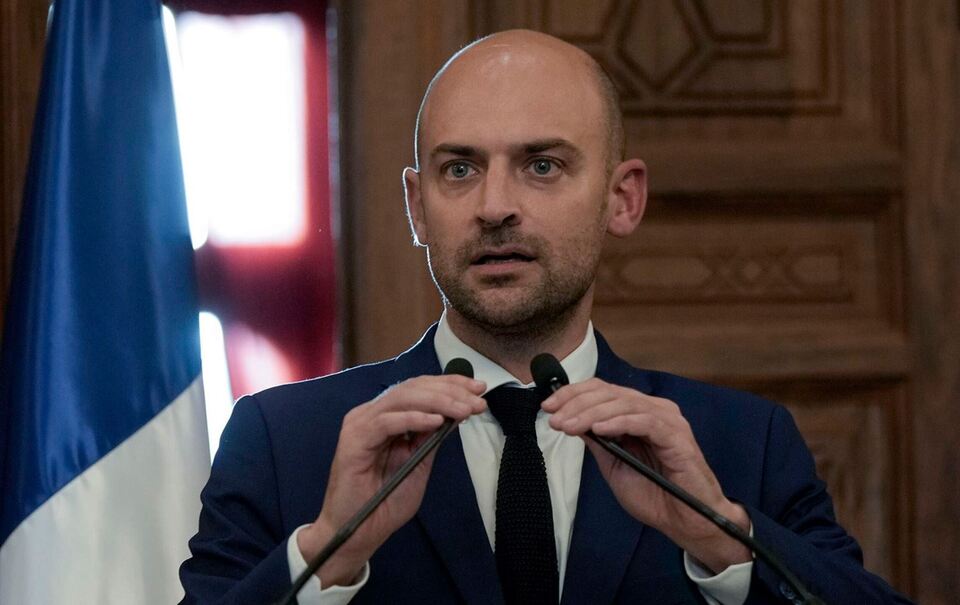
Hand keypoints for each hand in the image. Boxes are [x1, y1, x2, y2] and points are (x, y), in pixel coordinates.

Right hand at [298, 374, 486, 585]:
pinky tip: (437, 421)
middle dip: (450, 390)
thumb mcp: (419, 464)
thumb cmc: (386, 502)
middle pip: (413, 387)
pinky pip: (387, 422)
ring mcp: (360, 424)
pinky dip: (414, 418)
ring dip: (438, 401)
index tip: (480, 388)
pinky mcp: (354, 440)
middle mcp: (372, 413)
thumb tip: (458, 411)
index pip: (420, 388)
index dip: (451, 384)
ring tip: (464, 410)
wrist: (359, 533)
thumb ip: (432, 438)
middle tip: (477, 399)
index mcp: (387, 416)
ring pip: (402, 398)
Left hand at [542, 378, 750, 572]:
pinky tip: (598, 430)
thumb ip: (597, 441)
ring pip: (623, 403)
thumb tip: (569, 419)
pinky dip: (618, 422)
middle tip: (554, 419)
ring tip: (568, 426)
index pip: (602, 390)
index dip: (573, 394)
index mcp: (638, 412)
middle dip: (576, 403)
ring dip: (591, 413)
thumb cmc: (653, 494)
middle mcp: (654, 409)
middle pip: (609, 392)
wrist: (684, 521)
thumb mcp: (614, 464)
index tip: (548, 407)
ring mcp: (667, 419)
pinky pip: (644, 421)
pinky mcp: (676, 435)